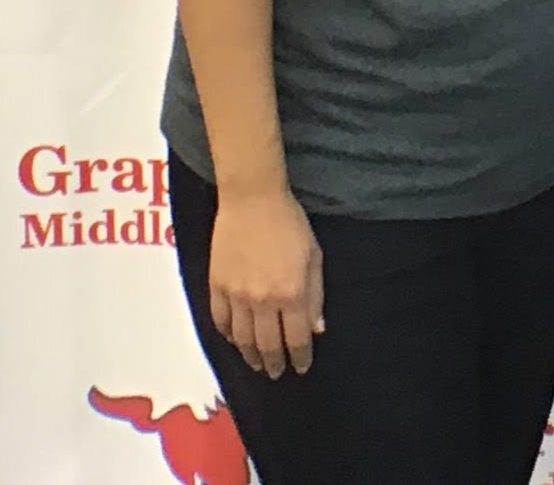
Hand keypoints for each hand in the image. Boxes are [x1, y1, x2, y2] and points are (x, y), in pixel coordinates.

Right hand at [208, 188, 324, 377]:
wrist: (252, 200)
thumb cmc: (291, 223)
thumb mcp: (314, 255)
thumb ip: (315, 294)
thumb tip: (317, 328)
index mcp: (291, 293)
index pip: (296, 338)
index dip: (300, 357)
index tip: (302, 368)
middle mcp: (262, 301)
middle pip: (267, 344)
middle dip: (275, 363)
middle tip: (278, 373)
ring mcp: (236, 296)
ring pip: (242, 339)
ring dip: (250, 356)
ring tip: (258, 364)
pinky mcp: (216, 287)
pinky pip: (220, 321)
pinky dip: (228, 336)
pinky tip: (235, 342)